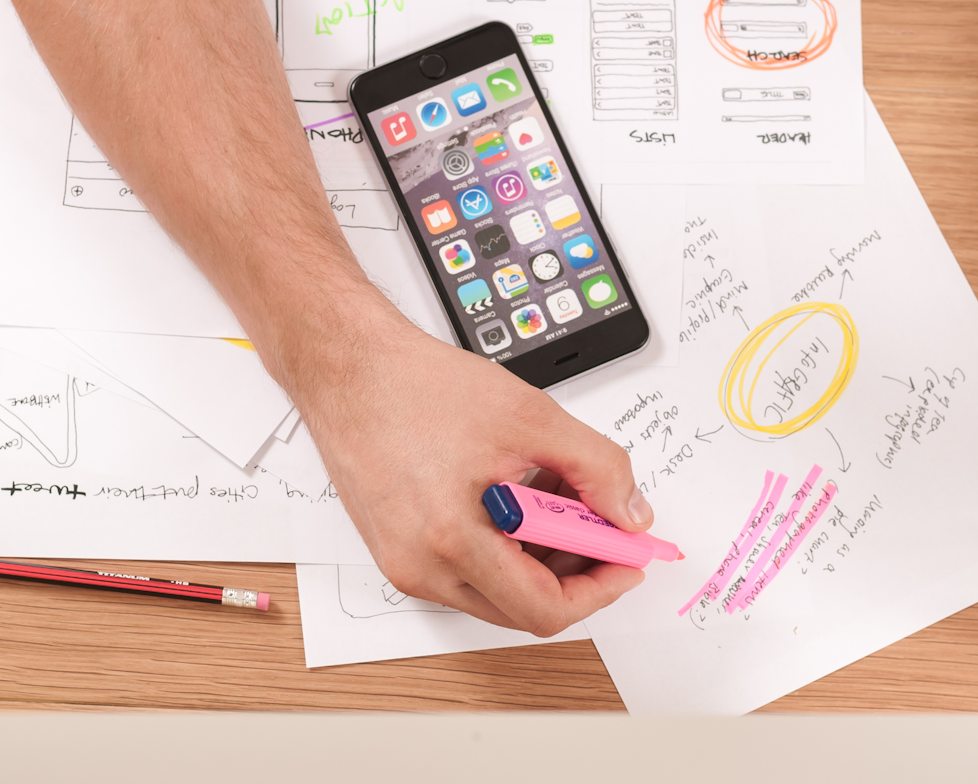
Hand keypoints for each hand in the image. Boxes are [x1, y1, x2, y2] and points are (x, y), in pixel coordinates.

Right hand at [286, 319, 652, 636]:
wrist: (347, 368)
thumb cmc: (415, 386)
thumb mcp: (530, 417)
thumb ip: (596, 468)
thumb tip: (630, 514)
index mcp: (451, 540)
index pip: (544, 609)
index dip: (600, 588)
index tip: (627, 559)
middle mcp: (421, 567)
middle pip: (522, 607)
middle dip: (575, 570)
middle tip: (601, 523)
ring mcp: (404, 563)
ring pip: (496, 590)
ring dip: (540, 555)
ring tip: (555, 492)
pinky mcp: (396, 550)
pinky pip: (466, 570)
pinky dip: (505, 544)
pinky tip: (518, 493)